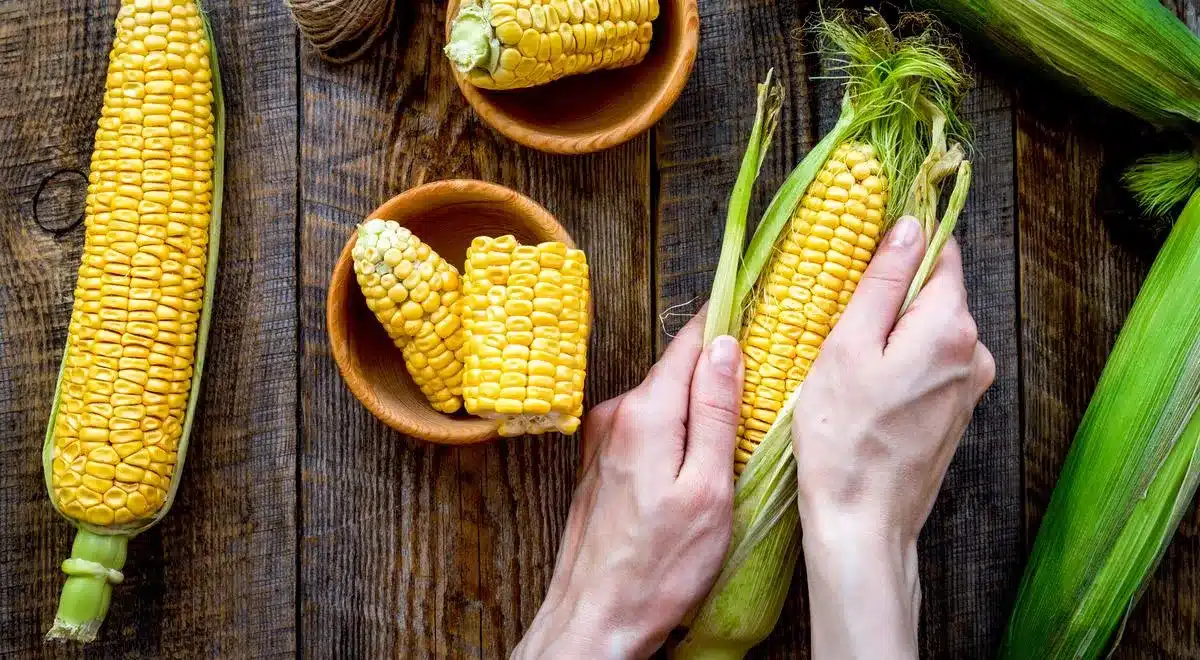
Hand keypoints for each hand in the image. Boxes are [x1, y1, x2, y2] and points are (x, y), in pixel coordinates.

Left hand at [512, 310, 744, 659]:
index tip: (759, 312)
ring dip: (696, 407)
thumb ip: (717, 413)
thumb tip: (726, 347)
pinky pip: (646, 427)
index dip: (726, 324)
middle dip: (717, 371)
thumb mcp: (709, 489)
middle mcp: (616, 413)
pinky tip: (694, 464)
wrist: (595, 616)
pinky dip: (674, 432)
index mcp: (647, 412)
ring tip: (734, 435)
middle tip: (762, 385)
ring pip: (663, 400)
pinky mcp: (598, 461)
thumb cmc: (661, 565)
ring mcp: (601, 437)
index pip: (691, 342)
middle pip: (677, 370)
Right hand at [792, 217, 994, 658]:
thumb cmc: (843, 439)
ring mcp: (968, 387)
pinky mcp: (954, 413)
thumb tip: (908, 226)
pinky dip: (896, 365)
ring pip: (926, 331)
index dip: (898, 247)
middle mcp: (973, 353)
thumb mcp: (846, 347)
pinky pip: (927, 366)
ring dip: (888, 334)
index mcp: (950, 327)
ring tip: (843, 364)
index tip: (858, 259)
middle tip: (836, 322)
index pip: (939, 252)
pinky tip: (861, 391)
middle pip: (933, 292)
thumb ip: (881, 281)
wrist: (862, 523)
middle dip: (888, 296)